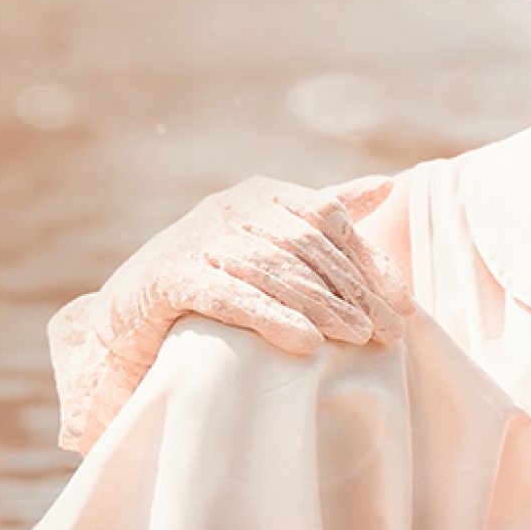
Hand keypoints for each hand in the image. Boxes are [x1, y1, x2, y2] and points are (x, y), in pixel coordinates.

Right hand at [47, 174, 399, 451]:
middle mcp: (228, 208)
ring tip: (359, 338)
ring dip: (322, 306)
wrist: (127, 315)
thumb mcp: (268, 240)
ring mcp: (197, 239)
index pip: (327, 216)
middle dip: (353, 290)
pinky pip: (230, 296)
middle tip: (389, 332)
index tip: (403, 302)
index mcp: (258, 194)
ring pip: (273, 270)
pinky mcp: (170, 278)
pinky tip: (306, 343)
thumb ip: (322, 212)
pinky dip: (271, 317)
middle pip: (304, 245)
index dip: (368, 259)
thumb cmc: (211, 276)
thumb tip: (386, 186)